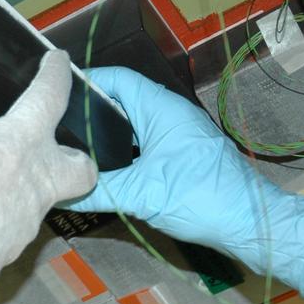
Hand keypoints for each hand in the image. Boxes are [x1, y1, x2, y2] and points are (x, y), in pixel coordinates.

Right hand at [0, 38, 97, 303]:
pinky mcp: (6, 253)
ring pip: (43, 201)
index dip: (55, 74)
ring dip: (29, 187)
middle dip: (78, 154)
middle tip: (61, 146)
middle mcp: (34, 184)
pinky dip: (1, 217)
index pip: (49, 97)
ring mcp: (24, 223)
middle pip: (80, 168)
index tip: (59, 61)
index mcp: (20, 143)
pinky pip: (13, 229)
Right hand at [66, 67, 303, 302]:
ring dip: (107, 135)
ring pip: (133, 125)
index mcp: (161, 108)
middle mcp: (169, 114)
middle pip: (121, 101)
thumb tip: (58, 194)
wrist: (250, 225)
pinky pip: (144, 144)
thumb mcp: (142, 195)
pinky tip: (103, 170)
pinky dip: (123, 152)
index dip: (85, 81)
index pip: (117, 78)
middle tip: (55, 125)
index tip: (53, 95)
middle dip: (89, 111)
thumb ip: (97, 191)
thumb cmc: (200, 198)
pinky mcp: (182, 156)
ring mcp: (178, 134)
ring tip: (71, 147)